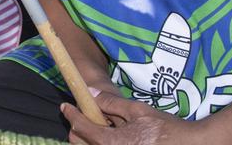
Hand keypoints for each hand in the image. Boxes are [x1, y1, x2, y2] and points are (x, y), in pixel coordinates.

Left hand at [64, 91, 196, 144]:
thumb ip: (111, 103)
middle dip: (77, 127)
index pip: (81, 127)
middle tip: (81, 113)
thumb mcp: (137, 110)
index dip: (71, 114)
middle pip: (79, 142)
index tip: (66, 106)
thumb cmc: (165, 129)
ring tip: (95, 123)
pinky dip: (98, 143)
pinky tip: (108, 134)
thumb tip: (91, 93)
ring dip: (87, 137)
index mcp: (112, 142)